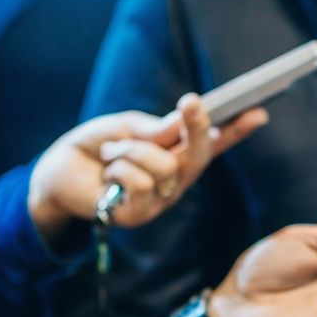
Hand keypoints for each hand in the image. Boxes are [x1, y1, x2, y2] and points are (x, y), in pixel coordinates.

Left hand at [28, 94, 267, 239]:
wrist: (59, 172)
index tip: (258, 112)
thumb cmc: (97, 147)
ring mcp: (160, 199)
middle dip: (198, 126)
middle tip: (191, 102)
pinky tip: (108, 173)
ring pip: (164, 165)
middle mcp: (176, 179)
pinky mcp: (140, 214)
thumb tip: (179, 126)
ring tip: (111, 153)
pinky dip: (119, 167)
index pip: (213, 142)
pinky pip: (140, 182)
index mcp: (177, 153)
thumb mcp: (127, 127)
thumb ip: (154, 130)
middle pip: (200, 154)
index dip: (236, 129)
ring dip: (131, 150)